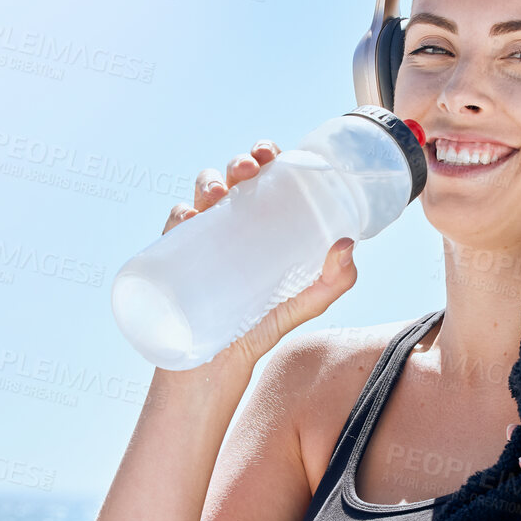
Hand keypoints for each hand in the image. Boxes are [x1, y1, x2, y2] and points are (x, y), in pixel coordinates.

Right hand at [161, 141, 358, 372]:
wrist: (218, 368)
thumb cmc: (261, 329)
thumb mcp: (305, 305)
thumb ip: (334, 281)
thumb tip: (349, 245)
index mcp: (260, 226)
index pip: (262, 180)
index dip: (264, 158)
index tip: (272, 152)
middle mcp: (229, 227)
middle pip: (230, 180)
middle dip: (238, 163)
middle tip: (249, 169)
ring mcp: (200, 242)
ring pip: (199, 196)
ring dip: (208, 181)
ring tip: (220, 192)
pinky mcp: (174, 261)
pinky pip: (171, 228)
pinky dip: (179, 215)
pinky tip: (191, 217)